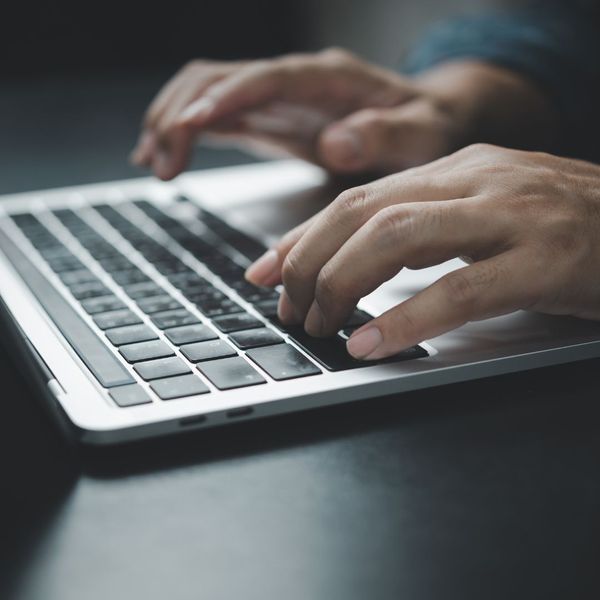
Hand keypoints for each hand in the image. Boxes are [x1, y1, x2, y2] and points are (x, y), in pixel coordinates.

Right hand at [130, 48, 469, 179]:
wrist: (425, 119)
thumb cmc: (425, 125)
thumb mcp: (421, 134)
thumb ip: (384, 135)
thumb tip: (336, 141)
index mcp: (327, 79)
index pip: (266, 78)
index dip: (226, 97)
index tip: (190, 124)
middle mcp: (293, 82)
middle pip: (219, 78)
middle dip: (181, 114)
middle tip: (162, 163)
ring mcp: (276, 99)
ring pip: (206, 93)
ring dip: (172, 122)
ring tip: (154, 164)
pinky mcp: (268, 119)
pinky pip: (216, 117)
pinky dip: (184, 133)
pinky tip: (164, 156)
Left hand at [245, 144, 599, 358]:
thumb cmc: (565, 227)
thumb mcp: (482, 216)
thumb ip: (421, 228)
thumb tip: (353, 259)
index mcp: (456, 170)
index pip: (356, 197)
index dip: (302, 236)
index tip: (264, 270)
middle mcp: (476, 180)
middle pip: (363, 212)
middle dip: (309, 263)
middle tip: (286, 307)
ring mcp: (512, 216)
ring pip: (397, 237)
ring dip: (342, 284)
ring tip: (318, 324)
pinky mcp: (545, 260)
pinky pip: (459, 289)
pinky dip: (405, 318)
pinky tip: (369, 343)